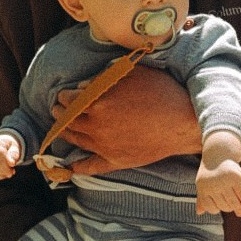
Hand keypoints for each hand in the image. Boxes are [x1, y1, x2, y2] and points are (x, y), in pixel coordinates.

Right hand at [0, 134, 22, 178]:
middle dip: (4, 171)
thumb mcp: (14, 148)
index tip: (13, 168)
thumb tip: (11, 163)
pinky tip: (0, 175)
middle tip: (11, 172)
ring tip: (6, 174)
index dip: (6, 164)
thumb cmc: (9, 147)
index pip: (0, 154)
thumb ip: (14, 154)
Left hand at [56, 66, 201, 175]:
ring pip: (77, 140)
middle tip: (56, 109)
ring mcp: (105, 146)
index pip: (70, 99)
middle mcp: (97, 126)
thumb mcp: (133, 73)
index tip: (63, 94)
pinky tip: (71, 167)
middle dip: (60, 113)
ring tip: (61, 128)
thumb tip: (83, 86)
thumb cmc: (161, 92)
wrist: (184, 122)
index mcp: (98, 102)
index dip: (64, 96)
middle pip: (69, 120)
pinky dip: (79, 167)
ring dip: (65, 133)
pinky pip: (92, 166)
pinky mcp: (117, 161)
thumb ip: (104, 76)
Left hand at [196, 156, 240, 216]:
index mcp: (203, 188)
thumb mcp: (203, 184)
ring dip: (238, 208)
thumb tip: (199, 213)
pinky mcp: (235, 178)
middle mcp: (213, 185)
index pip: (211, 207)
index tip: (219, 209)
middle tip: (232, 209)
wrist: (219, 154)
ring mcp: (224, 182)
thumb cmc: (210, 172)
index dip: (215, 209)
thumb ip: (201, 198)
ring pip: (233, 201)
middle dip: (228, 208)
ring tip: (240, 213)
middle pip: (223, 205)